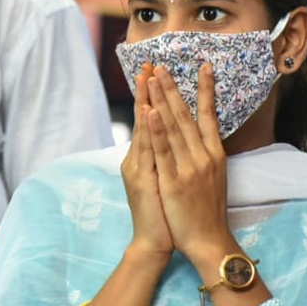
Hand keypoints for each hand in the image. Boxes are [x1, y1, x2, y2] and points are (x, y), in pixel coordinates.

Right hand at [121, 64, 172, 261]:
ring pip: (144, 129)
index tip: (151, 70)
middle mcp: (138, 158)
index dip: (148, 94)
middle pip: (143, 118)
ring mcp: (139, 169)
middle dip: (147, 89)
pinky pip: (149, 151)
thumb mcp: (161, 179)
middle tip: (149, 63)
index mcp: (142, 157)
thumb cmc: (162, 212)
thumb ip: (161, 156)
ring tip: (148, 77)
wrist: (154, 241)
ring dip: (146, 101)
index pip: (146, 119)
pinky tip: (147, 112)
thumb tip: (168, 137)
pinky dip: (148, 130)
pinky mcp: (145, 181)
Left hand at [146, 64, 235, 262]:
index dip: (205, 89)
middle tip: (162, 65)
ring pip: (174, 127)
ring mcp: (189, 168)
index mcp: (214, 154)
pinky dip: (157, 129)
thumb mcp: (214, 177)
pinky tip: (150, 112)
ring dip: (162, 100)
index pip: (209, 114)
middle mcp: (204, 156)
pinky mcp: (174, 181)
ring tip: (153, 77)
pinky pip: (164, 150)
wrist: (208, 240)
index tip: (203, 66)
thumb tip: (201, 135)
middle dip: (174, 88)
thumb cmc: (207, 210)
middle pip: (187, 115)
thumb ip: (206, 154)